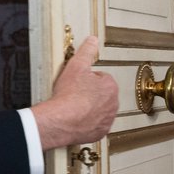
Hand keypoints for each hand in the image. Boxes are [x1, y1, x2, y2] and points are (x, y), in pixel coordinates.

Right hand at [30, 35, 118, 149]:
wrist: (60, 120)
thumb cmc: (68, 96)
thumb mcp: (76, 66)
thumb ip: (86, 51)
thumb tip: (92, 40)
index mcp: (110, 86)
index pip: (101, 78)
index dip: (87, 79)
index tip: (78, 82)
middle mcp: (113, 104)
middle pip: (101, 95)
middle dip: (90, 94)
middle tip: (75, 94)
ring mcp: (107, 119)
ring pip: (100, 110)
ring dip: (90, 108)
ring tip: (75, 107)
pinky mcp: (100, 132)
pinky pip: (96, 125)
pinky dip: (88, 123)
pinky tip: (77, 119)